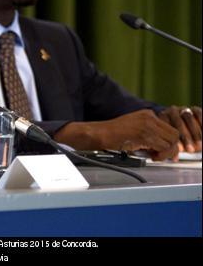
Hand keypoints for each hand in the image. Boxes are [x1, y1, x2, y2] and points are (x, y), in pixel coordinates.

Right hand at [54, 109, 178, 160]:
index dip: (169, 142)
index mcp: (147, 114)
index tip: (163, 151)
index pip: (170, 128)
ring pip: (172, 141)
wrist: (96, 134)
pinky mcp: (144, 134)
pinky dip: (161, 155)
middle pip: (175, 134)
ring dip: (166, 152)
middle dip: (171, 147)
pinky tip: (151, 157)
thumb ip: (149, 134)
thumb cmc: (110, 136)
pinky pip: (163, 147)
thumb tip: (162, 148)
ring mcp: (147, 124)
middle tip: (159, 155)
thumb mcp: (133, 130)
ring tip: (154, 156)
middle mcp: (149, 117)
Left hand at [158, 105, 201, 152]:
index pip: (166, 127)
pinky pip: (199, 115)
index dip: (174, 140)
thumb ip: (171, 146)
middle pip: (178, 123)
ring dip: (195, 134)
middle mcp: (172, 110)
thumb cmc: (177, 138)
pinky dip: (202, 125)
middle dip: (186, 138)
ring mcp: (184, 109)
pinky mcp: (195, 109)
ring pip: (189, 118)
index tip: (180, 150)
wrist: (188, 128)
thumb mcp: (171, 140)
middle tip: (190, 150)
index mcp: (162, 117)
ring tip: (199, 147)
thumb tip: (174, 158)